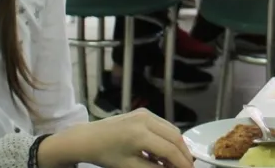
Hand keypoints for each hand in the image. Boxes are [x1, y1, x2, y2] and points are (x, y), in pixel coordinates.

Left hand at [37, 109, 193, 167]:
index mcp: (140, 134)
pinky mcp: (144, 112)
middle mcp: (146, 119)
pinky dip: (168, 138)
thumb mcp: (130, 167)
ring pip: (172, 130)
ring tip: (175, 162)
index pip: (170, 149)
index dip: (182, 163)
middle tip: (187, 167)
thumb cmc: (106, 155)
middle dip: (184, 154)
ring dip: (177, 146)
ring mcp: (146, 113)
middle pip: (175, 137)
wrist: (87, 138)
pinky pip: (164, 125)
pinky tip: (164, 152)